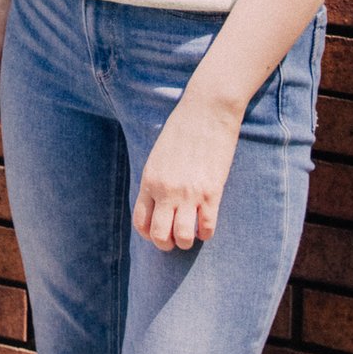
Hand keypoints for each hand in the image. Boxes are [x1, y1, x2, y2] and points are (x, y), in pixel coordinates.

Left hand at [132, 95, 241, 251]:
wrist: (207, 110)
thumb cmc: (183, 128)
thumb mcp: (159, 154)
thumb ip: (157, 178)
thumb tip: (160, 201)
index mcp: (150, 180)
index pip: (141, 221)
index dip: (148, 234)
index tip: (158, 232)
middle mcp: (166, 190)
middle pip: (159, 236)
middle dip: (166, 244)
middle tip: (174, 239)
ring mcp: (188, 193)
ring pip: (182, 237)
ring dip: (186, 242)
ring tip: (191, 235)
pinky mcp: (211, 192)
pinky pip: (207, 227)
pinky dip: (206, 233)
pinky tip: (206, 226)